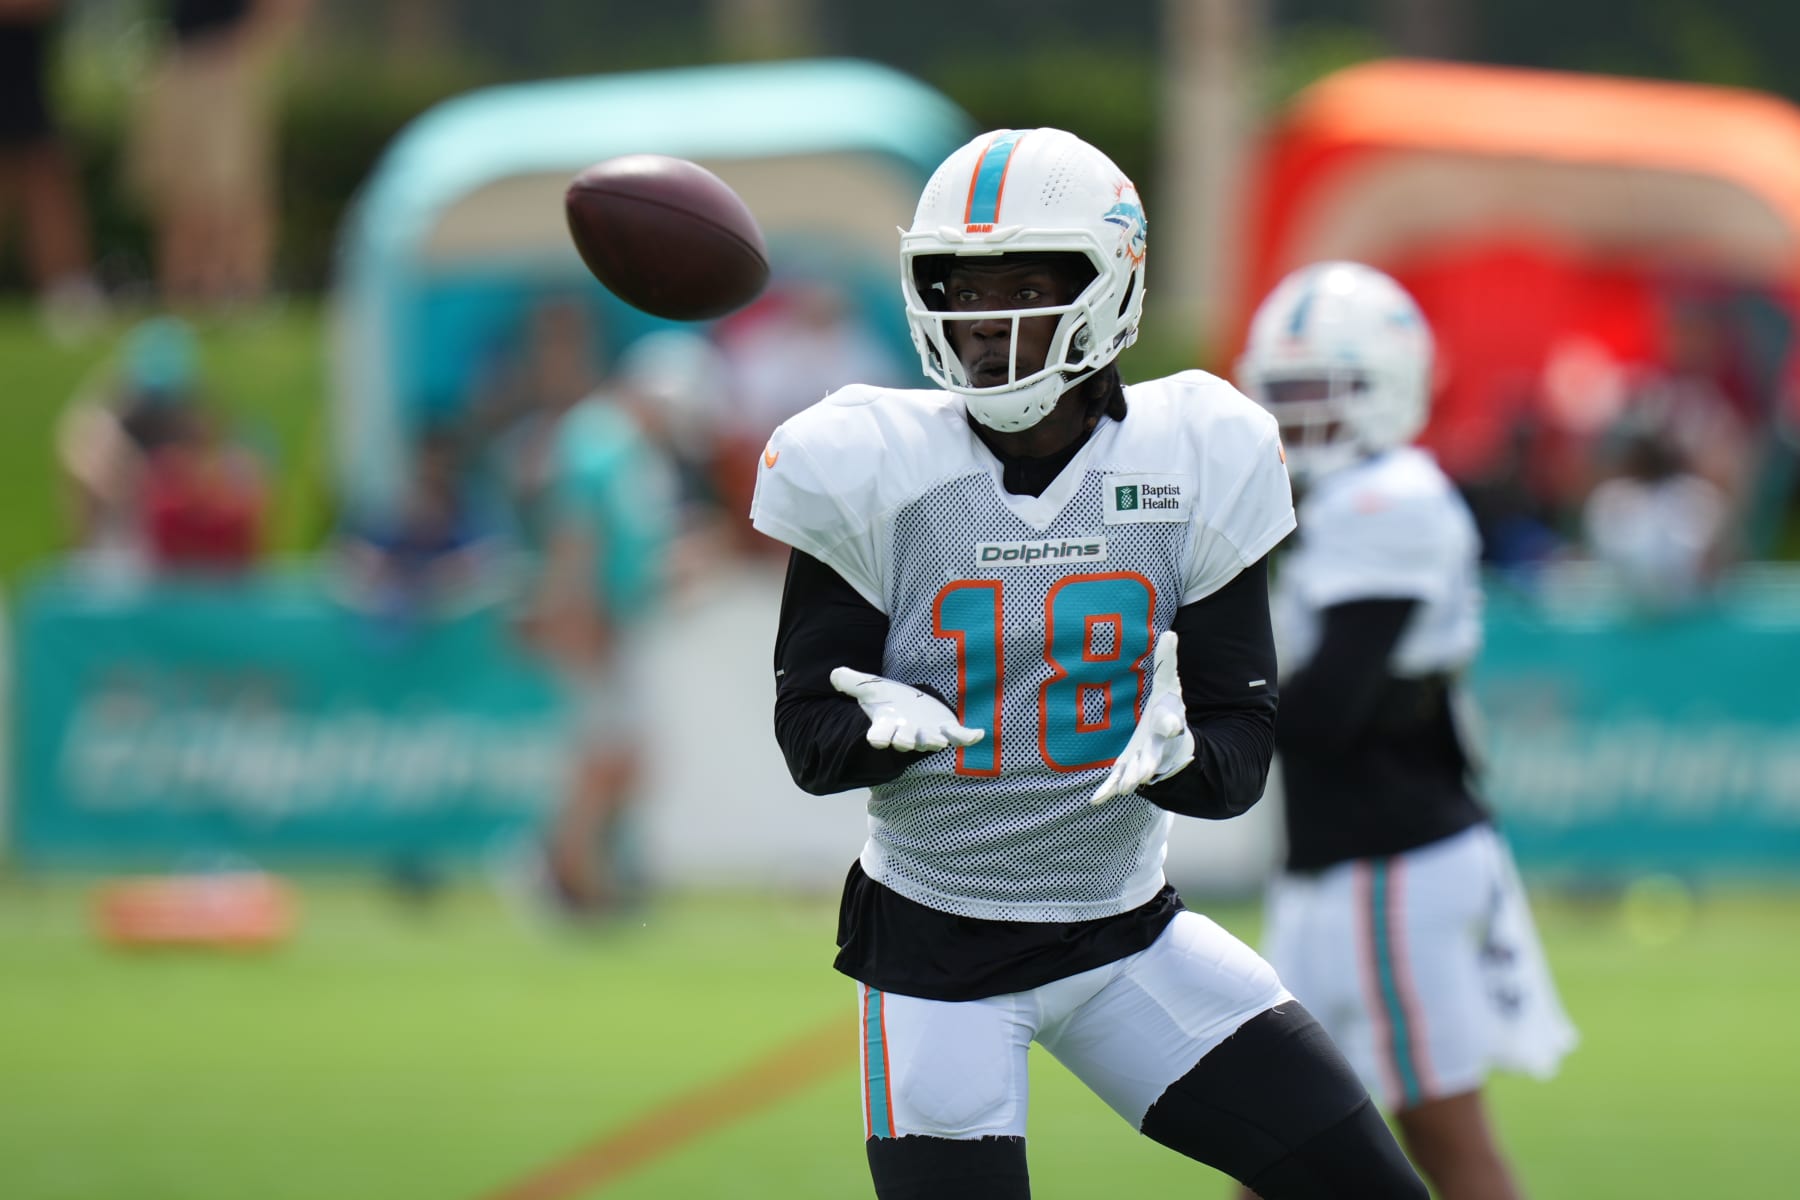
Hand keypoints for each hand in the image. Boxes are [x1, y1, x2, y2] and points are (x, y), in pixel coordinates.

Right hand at [830, 668, 985, 752]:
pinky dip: (969, 737)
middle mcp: (906, 734)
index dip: (878, 737)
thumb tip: (834, 674)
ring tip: (938, 741)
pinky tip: (979, 734)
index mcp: (887, 725)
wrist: (910, 707)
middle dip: (904, 741)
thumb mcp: (870, 687)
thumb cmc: (888, 700)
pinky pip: (959, 737)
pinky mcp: (946, 730)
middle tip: (903, 742)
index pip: (878, 735)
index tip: (875, 739)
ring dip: (933, 742)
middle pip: (903, 742)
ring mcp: (927, 734)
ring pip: (929, 742)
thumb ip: (852, 682)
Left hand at [1091, 631, 1194, 805]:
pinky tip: (1094, 800)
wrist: (1168, 735)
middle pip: (1153, 757)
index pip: (1171, 724)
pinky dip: (1107, 791)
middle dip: (1148, 764)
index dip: (1170, 724)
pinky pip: (1116, 781)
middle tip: (1142, 773)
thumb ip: (1168, 660)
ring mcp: (1141, 761)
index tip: (1170, 725)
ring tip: (1122, 789)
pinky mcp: (1126, 769)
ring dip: (1129, 781)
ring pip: (1136, 774)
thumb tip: (1170, 632)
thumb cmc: (1165, 706)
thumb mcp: (1169, 682)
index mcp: (1167, 723)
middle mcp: (1155, 746)